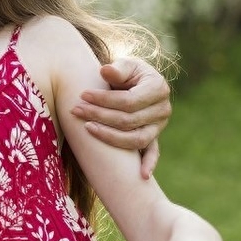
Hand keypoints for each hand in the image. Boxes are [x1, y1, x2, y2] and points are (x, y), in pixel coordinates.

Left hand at [71, 56, 170, 177]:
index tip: (82, 95)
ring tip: (86, 128)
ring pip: (136, 139)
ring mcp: (159, 126)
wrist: (135, 82)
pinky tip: (141, 176)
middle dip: (100, 116)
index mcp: (158, 88)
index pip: (128, 101)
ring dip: (109, 137)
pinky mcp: (154, 137)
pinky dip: (149, 164)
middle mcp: (163, 109)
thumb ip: (117, 68)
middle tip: (77, 110)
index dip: (104, 100)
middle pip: (128, 120)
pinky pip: (153, 152)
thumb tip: (105, 71)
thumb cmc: (127, 72)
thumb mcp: (125, 64)